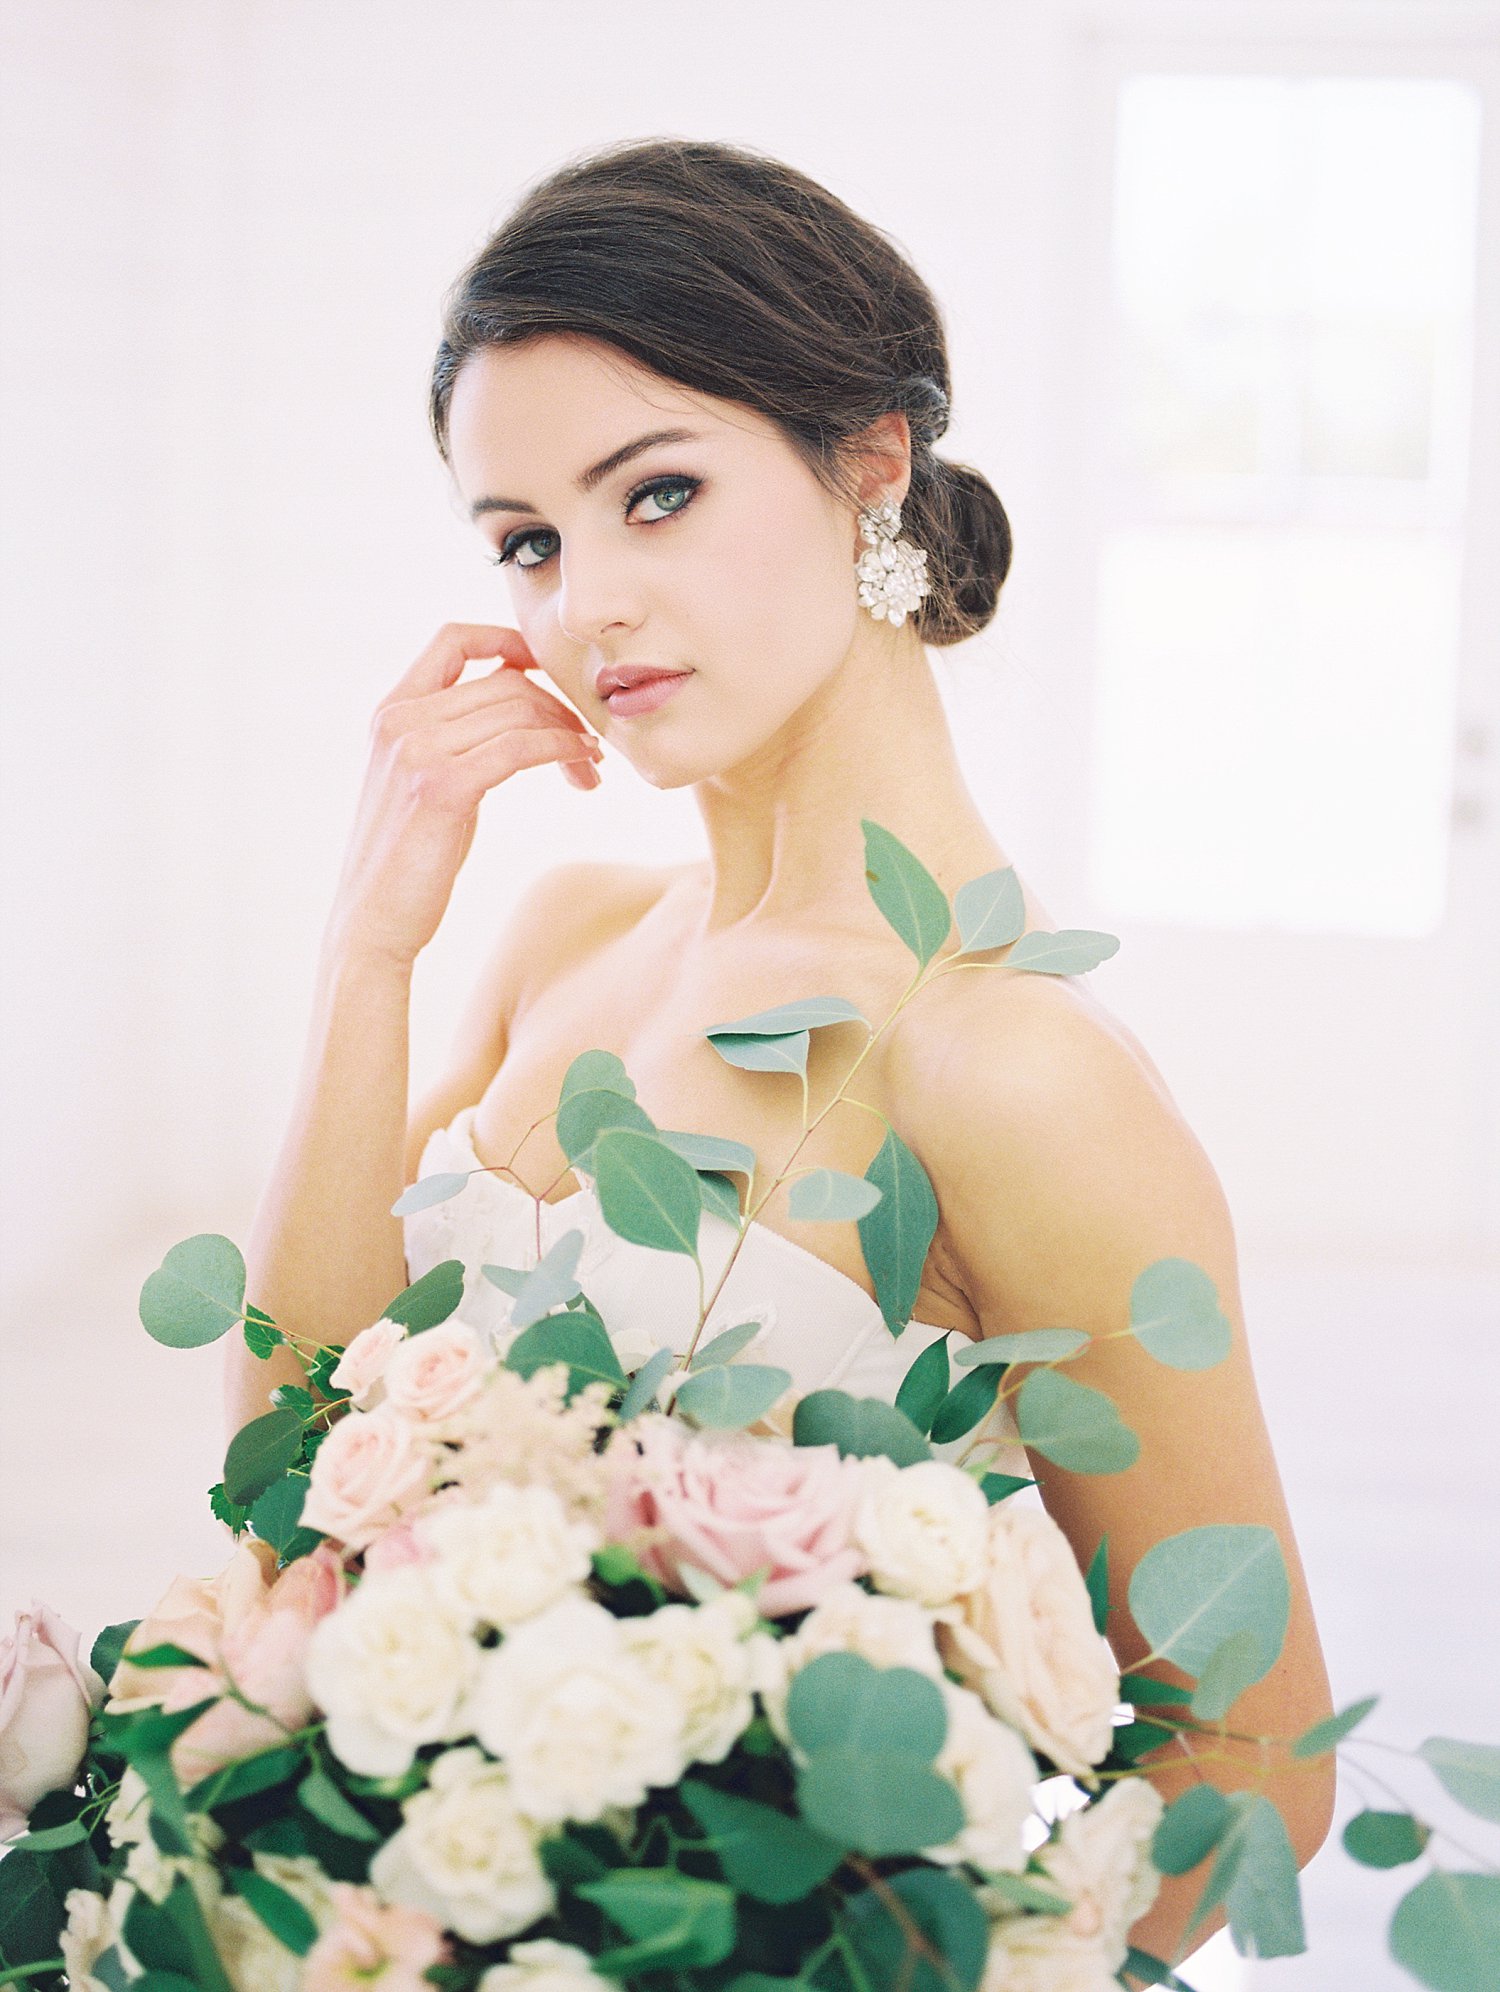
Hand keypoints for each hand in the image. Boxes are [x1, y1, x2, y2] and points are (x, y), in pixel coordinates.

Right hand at [326, 622, 602, 966]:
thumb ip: (451, 739)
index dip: (508, 640)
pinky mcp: (443, 786)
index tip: (549, 669)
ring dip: (568, 732)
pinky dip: (562, 749)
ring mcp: (418, 750)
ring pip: (519, 710)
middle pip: (503, 681)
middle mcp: (400, 720)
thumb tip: (514, 713)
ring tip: (590, 763)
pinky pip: (522, 747)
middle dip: (557, 706)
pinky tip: (582, 766)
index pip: (453, 640)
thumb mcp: (421, 782)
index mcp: (390, 712)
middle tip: (588, 743)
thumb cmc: (407, 861)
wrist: (372, 920)